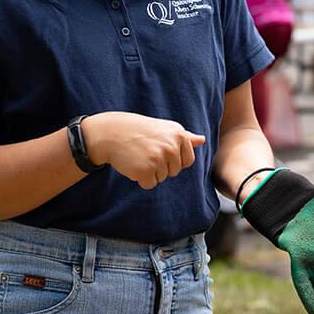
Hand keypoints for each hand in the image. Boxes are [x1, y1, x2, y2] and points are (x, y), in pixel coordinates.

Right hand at [80, 112, 203, 188]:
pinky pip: (150, 184)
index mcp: (179, 135)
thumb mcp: (164, 129)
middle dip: (161, 166)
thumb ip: (185, 137)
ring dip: (150, 171)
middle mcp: (171, 146)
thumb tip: (202, 140)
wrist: (111, 132)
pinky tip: (133, 164)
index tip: (159, 148)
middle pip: (174, 171)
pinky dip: (141, 179)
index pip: (187, 161)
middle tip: (146, 151)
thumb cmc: (139, 130)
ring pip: (162, 178)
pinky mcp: (146, 170)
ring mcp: (159, 158)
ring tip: (139, 155)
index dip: (172, 159)